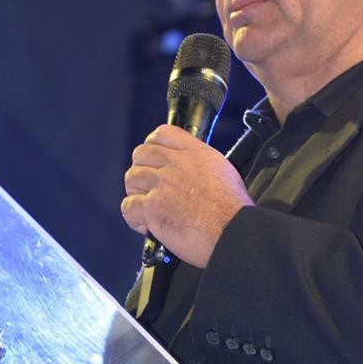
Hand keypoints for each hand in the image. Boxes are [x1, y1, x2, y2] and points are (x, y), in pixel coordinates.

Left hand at [121, 124, 253, 267]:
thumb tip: (190, 168)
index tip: (153, 155)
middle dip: (142, 168)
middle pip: (141, 155)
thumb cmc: (233, 208)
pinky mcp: (152, 208)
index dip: (153, 144)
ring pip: (132, 179)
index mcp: (194, 152)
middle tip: (148, 184)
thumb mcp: (223, 170)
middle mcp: (176, 164)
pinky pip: (128, 206)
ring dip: (137, 192)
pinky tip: (146, 223)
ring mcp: (162, 185)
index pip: (162, 133)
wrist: (232, 230)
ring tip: (147, 204)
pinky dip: (134, 216)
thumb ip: (200, 163)